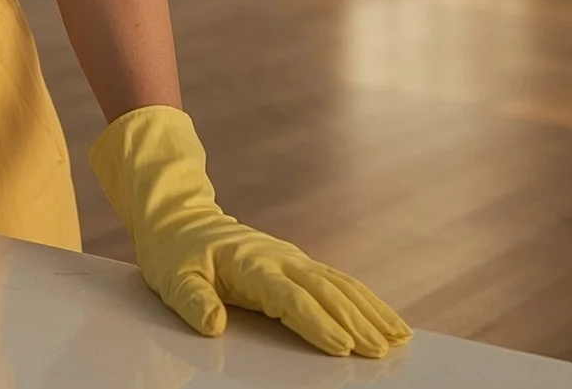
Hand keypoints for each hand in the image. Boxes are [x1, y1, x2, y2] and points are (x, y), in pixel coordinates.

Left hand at [90, 106, 410, 357]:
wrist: (179, 219)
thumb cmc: (174, 252)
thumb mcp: (172, 277)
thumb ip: (193, 301)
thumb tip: (214, 323)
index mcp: (251, 263)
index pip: (291, 297)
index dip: (317, 323)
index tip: (342, 346)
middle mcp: (278, 258)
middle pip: (326, 291)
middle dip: (357, 322)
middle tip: (382, 351)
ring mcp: (291, 258)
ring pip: (340, 285)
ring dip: (371, 311)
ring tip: (399, 337)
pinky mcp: (296, 264)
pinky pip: (337, 281)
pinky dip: (364, 300)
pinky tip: (383, 318)